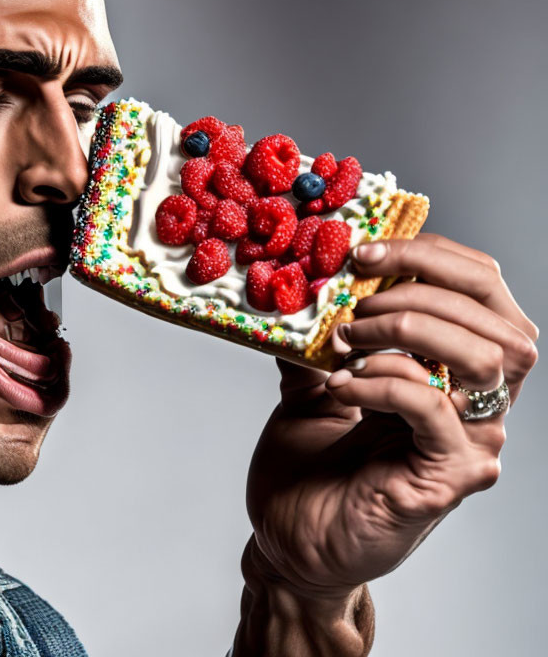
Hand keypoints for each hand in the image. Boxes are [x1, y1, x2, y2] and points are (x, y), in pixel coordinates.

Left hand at [244, 233, 537, 599]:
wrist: (289, 539)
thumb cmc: (308, 466)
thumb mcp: (310, 379)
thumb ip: (320, 333)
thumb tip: (301, 275)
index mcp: (456, 370)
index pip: (484, 292)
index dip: (434, 257)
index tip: (365, 251)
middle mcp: (479, 406)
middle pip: (501, 320)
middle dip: (423, 286)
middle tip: (355, 294)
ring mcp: (470, 444)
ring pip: (484, 358)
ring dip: (408, 329)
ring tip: (348, 339)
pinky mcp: (446, 478)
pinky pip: (432, 409)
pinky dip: (382, 381)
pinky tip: (341, 384)